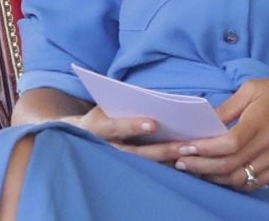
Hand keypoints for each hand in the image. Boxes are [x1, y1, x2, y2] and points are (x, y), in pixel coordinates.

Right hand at [62, 105, 192, 164]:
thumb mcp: (106, 105)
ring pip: (144, 167)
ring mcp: (114, 165)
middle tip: (184, 146)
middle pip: (136, 153)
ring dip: (167, 162)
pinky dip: (165, 169)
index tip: (153, 124)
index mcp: (97, 128)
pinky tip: (185, 166)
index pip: (116, 127)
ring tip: (189, 156)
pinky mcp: (124, 173)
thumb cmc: (101, 115)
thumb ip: (125, 102)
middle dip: (162, 150)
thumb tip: (155, 96)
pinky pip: (147, 173)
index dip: (133, 126)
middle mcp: (105, 150)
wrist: (79, 138)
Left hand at [173, 76, 268, 189]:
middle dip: (200, 166)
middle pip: (229, 165)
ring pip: (239, 178)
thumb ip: (229, 106)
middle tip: (181, 163)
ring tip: (197, 170)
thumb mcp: (256, 88)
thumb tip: (205, 122)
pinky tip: (221, 176)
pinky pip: (254, 183)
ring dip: (214, 177)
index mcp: (261, 119)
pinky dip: (234, 183)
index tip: (184, 148)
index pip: (227, 143)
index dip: (203, 149)